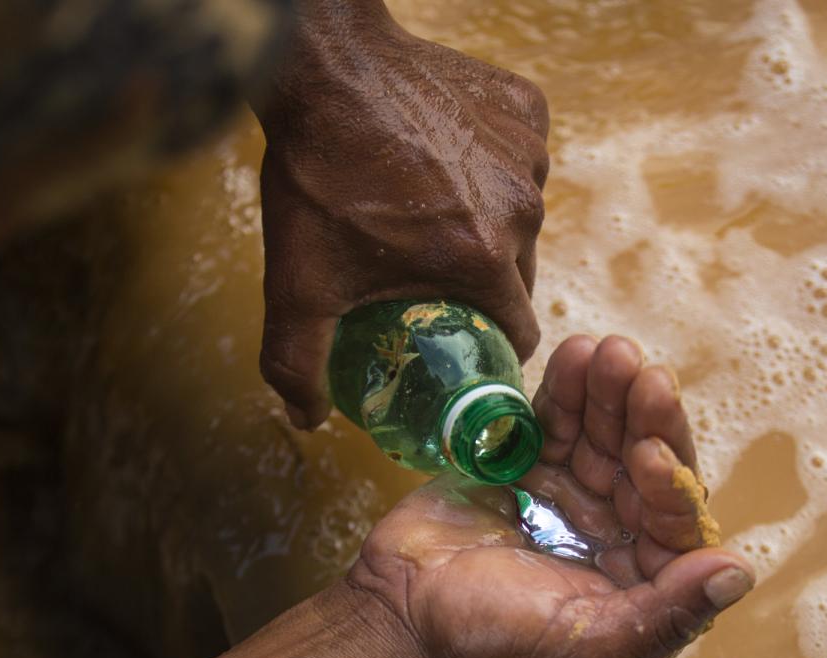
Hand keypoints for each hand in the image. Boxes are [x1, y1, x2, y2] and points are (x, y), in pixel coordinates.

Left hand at [252, 6, 548, 428]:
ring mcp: (528, 152)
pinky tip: (441, 159)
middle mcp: (522, 209)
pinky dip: (489, 168)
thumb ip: (298, 363)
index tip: (457, 344)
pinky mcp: (525, 107)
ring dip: (484, 224)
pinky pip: (519, 159)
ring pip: (519, 216)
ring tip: (424, 210)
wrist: (325, 69)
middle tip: (423, 275)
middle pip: (517, 276)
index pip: (516, 335)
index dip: (485, 348)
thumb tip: (306, 419)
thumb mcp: (299, 284)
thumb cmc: (317, 176)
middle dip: (477, 286)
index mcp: (483, 261)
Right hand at [345, 335, 754, 657]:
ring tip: (604, 349)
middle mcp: (613, 535)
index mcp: (641, 584)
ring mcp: (567, 497)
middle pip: (643, 464)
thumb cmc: (494, 650)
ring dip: (606, 392)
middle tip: (640, 371)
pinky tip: (573, 354)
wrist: (400, 621)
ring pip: (601, 434)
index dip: (669, 483)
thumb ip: (667, 615)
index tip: (648, 454)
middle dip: (643, 418)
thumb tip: (738, 570)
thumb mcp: (590, 651)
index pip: (676, 521)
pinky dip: (563, 390)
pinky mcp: (522, 467)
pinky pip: (551, 422)